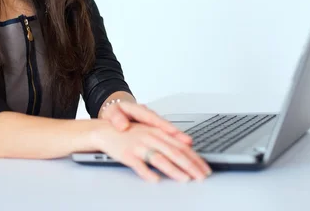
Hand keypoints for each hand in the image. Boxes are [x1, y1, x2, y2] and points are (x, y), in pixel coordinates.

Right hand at [92, 122, 211, 182]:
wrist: (105, 130)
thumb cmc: (130, 133)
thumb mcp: (151, 132)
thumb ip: (168, 138)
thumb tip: (189, 144)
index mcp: (158, 131)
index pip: (181, 145)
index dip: (194, 157)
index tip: (204, 168)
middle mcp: (150, 137)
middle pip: (174, 151)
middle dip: (190, 165)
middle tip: (201, 177)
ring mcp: (138, 145)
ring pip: (159, 157)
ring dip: (173, 169)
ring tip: (184, 179)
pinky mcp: (126, 154)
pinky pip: (138, 164)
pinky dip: (147, 172)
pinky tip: (155, 179)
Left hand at [101, 102, 192, 145]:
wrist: (114, 111)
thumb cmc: (114, 113)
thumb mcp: (111, 113)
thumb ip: (116, 117)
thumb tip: (123, 125)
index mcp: (136, 109)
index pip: (151, 117)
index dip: (162, 124)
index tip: (171, 130)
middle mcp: (147, 115)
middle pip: (163, 124)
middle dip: (175, 133)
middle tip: (187, 141)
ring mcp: (151, 123)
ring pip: (165, 131)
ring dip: (176, 139)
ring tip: (188, 146)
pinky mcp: (152, 130)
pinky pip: (163, 136)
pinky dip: (172, 142)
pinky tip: (181, 149)